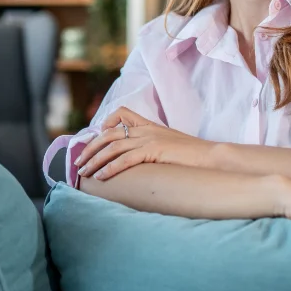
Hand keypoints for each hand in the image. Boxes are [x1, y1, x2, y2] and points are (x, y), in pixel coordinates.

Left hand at [74, 106, 214, 180]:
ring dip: (95, 160)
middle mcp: (147, 129)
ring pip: (113, 147)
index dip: (105, 123)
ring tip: (84, 173)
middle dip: (90, 148)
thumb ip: (153, 148)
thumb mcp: (170, 147)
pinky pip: (126, 159)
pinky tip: (102, 177)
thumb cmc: (193, 157)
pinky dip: (111, 168)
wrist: (212, 157)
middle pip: (109, 133)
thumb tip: (138, 161)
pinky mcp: (154, 150)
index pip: (122, 114)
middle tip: (78, 163)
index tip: (96, 138)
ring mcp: (150, 139)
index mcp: (150, 125)